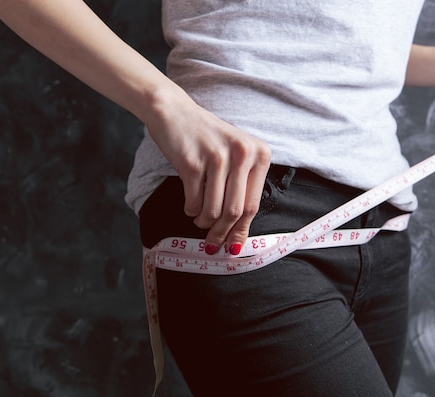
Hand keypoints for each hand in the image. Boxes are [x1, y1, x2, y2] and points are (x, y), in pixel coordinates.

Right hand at [145, 88, 270, 255]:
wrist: (174, 112)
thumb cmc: (206, 139)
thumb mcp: (235, 156)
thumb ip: (242, 190)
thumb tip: (238, 236)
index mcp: (260, 154)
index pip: (253, 204)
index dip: (242, 230)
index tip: (233, 246)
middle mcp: (243, 154)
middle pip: (234, 211)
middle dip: (222, 233)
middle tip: (212, 243)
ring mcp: (218, 157)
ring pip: (213, 210)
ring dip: (204, 223)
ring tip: (199, 219)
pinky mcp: (192, 162)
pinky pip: (194, 201)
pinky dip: (190, 209)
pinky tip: (189, 205)